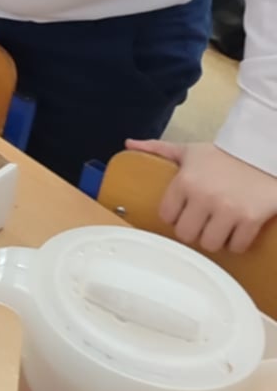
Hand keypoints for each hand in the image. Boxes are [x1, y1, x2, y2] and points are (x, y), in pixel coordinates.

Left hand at [124, 139, 276, 253]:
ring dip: (214, 239)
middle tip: (201, 224)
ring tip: (218, 228)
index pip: (166, 216)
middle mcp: (203, 197)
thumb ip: (158, 149)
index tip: (182, 213)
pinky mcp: (250, 219)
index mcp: (185, 181)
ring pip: (210, 244)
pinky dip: (237, 243)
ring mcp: (228, 210)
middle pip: (186, 235)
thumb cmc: (223, 155)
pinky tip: (236, 231)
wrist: (262, 153)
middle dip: (193, 231)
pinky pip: (237, 246)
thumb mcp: (189, 150)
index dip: (175, 216)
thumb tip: (129, 144)